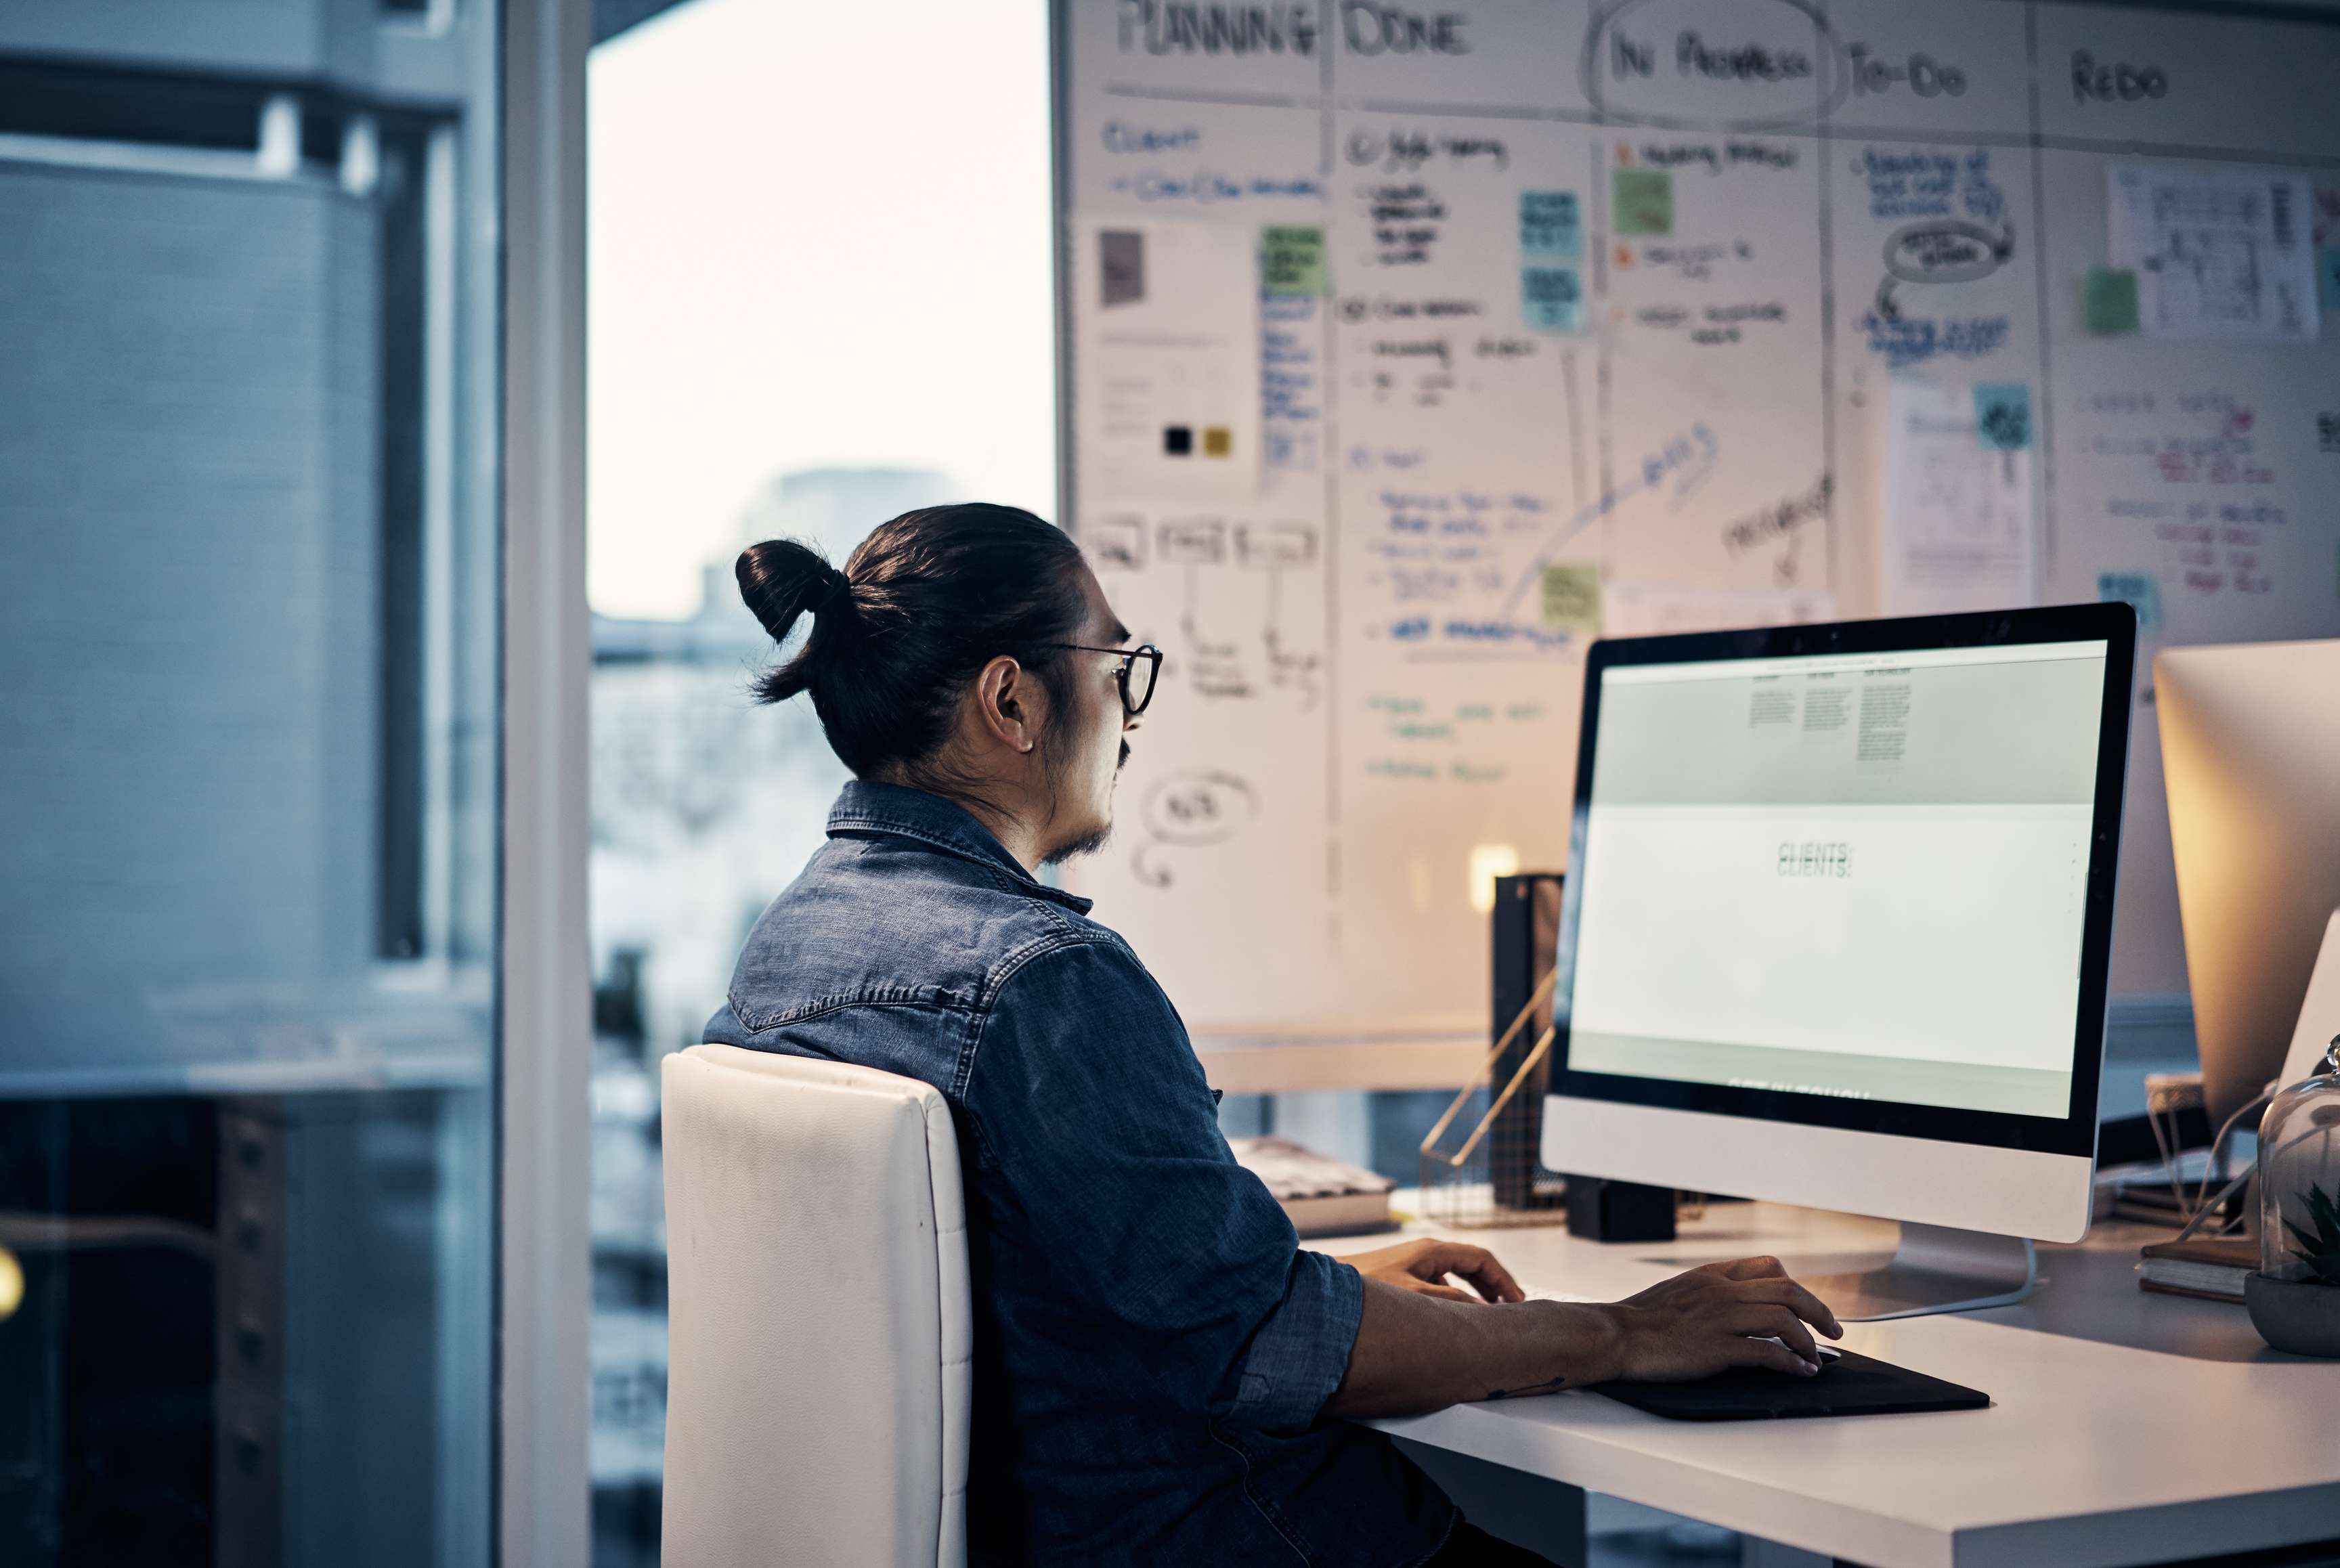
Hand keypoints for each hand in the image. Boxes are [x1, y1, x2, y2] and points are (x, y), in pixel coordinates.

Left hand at [1340, 1238, 1524, 1304]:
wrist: (1323, 1289)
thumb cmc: (1364, 1288)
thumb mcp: (1413, 1296)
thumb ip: (1450, 1301)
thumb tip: (1481, 1309)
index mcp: (1432, 1251)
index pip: (1481, 1258)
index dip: (1504, 1280)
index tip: (1518, 1301)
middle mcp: (1424, 1252)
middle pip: (1471, 1263)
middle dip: (1494, 1284)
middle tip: (1510, 1307)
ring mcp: (1412, 1263)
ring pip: (1455, 1272)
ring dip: (1475, 1290)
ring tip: (1488, 1312)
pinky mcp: (1401, 1275)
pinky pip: (1439, 1281)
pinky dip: (1455, 1294)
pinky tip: (1452, 1314)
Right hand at [1594, 1256, 1841, 1380]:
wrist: (1615, 1334)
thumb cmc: (1640, 1319)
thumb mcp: (1678, 1291)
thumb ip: (1708, 1292)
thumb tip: (1735, 1306)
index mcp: (1712, 1275)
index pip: (1767, 1266)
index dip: (1795, 1284)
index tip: (1805, 1304)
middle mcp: (1721, 1290)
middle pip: (1787, 1289)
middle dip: (1818, 1310)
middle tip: (1833, 1329)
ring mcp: (1720, 1318)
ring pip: (1784, 1318)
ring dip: (1808, 1339)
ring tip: (1816, 1357)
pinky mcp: (1717, 1347)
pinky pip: (1767, 1351)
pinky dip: (1791, 1362)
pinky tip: (1800, 1371)